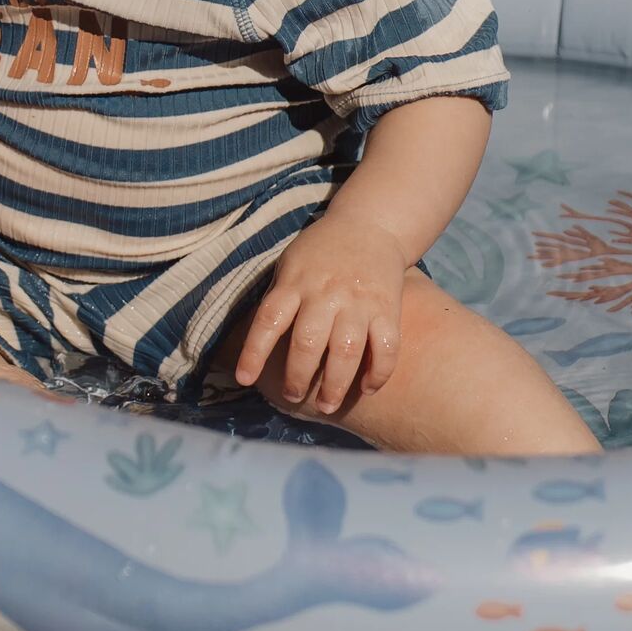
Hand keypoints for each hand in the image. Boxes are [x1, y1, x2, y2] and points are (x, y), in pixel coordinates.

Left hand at [232, 216, 406, 412]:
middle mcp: (325, 293)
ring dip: (335, 385)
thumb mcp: (291, 264)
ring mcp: (358, 301)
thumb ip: (279, 299)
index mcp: (295, 282)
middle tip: (293, 396)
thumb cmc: (321, 252)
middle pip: (307, 342)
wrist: (371, 224)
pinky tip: (367, 389)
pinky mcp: (387, 307)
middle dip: (298, 378)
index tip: (244, 379)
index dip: (253, 352)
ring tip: (327, 406)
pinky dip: (379, 372)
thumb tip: (255, 345)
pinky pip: (386, 346)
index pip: (269, 320)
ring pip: (346, 351)